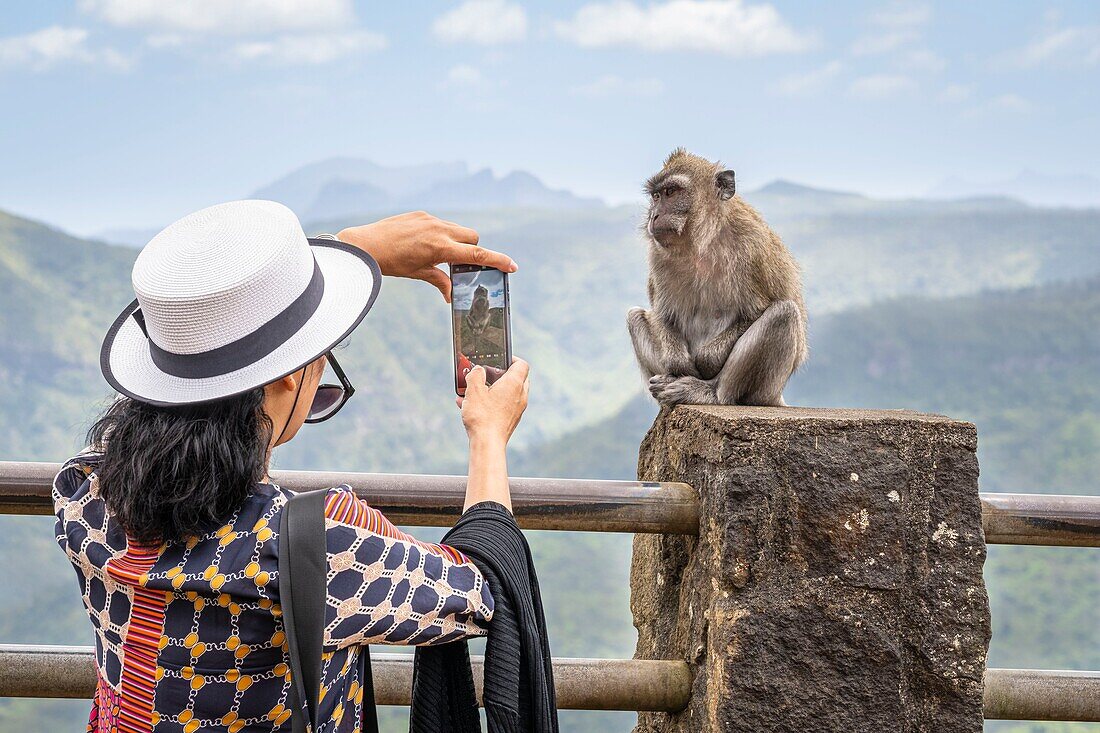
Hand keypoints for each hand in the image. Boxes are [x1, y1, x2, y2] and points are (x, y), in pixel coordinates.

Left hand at [338, 211, 516, 301]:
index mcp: (440, 247)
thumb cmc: (390, 262)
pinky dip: (441, 233)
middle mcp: (438, 229)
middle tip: (461, 263)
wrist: (365, 244)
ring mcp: (429, 219)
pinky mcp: (421, 214)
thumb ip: (440, 281)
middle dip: (472, 248)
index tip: (513, 266)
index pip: (476, 253)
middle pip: (472, 236)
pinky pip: (440, 223)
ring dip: (457, 240)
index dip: (497, 260)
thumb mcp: (418, 274)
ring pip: (457, 229)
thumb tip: (451, 296)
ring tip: (438, 253)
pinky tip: (422, 243)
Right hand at [458, 359, 529, 446]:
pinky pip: (502, 405)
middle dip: (500, 375)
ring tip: (473, 392)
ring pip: (508, 393)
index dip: (511, 358)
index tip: (500, 359)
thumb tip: (477, 370)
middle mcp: (520, 396)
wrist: (487, 444)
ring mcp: (517, 409)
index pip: (521, 364)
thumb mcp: (473, 390)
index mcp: (514, 384)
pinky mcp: (511, 420)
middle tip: (486, 374)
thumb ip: (475, 374)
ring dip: (492, 389)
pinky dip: (491, 402)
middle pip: (516, 378)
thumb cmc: (482, 416)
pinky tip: (471, 406)